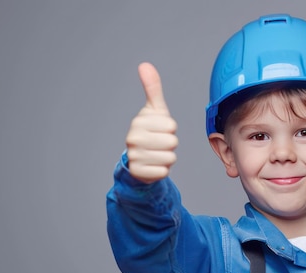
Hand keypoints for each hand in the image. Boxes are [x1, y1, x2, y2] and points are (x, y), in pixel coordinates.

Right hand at [125, 62, 177, 183]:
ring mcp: (135, 157)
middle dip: (169, 144)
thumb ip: (152, 88)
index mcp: (138, 122)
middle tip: (158, 143)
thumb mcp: (154, 110)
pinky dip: (162, 170)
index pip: (171, 126)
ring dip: (167, 157)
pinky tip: (153, 165)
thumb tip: (145, 65)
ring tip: (156, 154)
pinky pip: (164, 172)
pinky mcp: (139, 173)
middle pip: (172, 142)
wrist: (138, 158)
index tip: (159, 129)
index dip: (170, 129)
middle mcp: (133, 139)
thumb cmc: (150, 130)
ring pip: (170, 157)